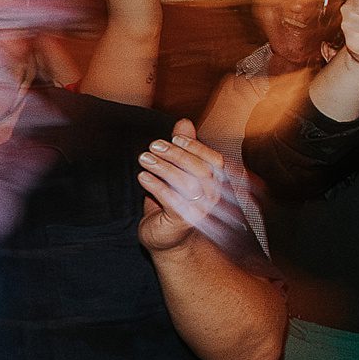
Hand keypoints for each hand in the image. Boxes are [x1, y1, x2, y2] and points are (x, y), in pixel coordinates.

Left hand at [136, 119, 235, 250]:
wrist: (164, 237)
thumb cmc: (170, 202)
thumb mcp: (176, 171)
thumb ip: (182, 147)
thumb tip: (184, 122)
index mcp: (215, 183)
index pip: (215, 161)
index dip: (196, 147)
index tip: (175, 139)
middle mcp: (213, 198)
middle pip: (201, 171)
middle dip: (176, 155)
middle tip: (153, 146)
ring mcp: (200, 211)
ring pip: (187, 185)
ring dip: (163, 168)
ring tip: (144, 159)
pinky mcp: (183, 222)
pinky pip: (171, 201)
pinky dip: (156, 186)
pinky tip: (142, 177)